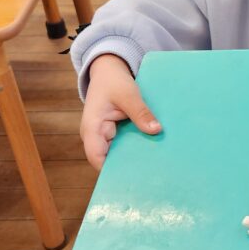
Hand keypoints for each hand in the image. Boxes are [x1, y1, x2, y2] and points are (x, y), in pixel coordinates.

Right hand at [80, 54, 160, 169]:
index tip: (131, 178)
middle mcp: (96, 136)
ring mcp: (104, 136)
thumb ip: (140, 112)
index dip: (110, 171)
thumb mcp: (128, 94)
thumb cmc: (113, 81)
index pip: (97, 157)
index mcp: (92, 129)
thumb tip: (156, 130)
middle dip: (126, 167)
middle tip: (149, 174)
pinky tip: (151, 152)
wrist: (108, 71)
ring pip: (117, 154)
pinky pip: (123, 145)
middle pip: (108, 160)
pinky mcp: (114, 133)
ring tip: (153, 167)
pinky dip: (134, 148)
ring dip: (132, 158)